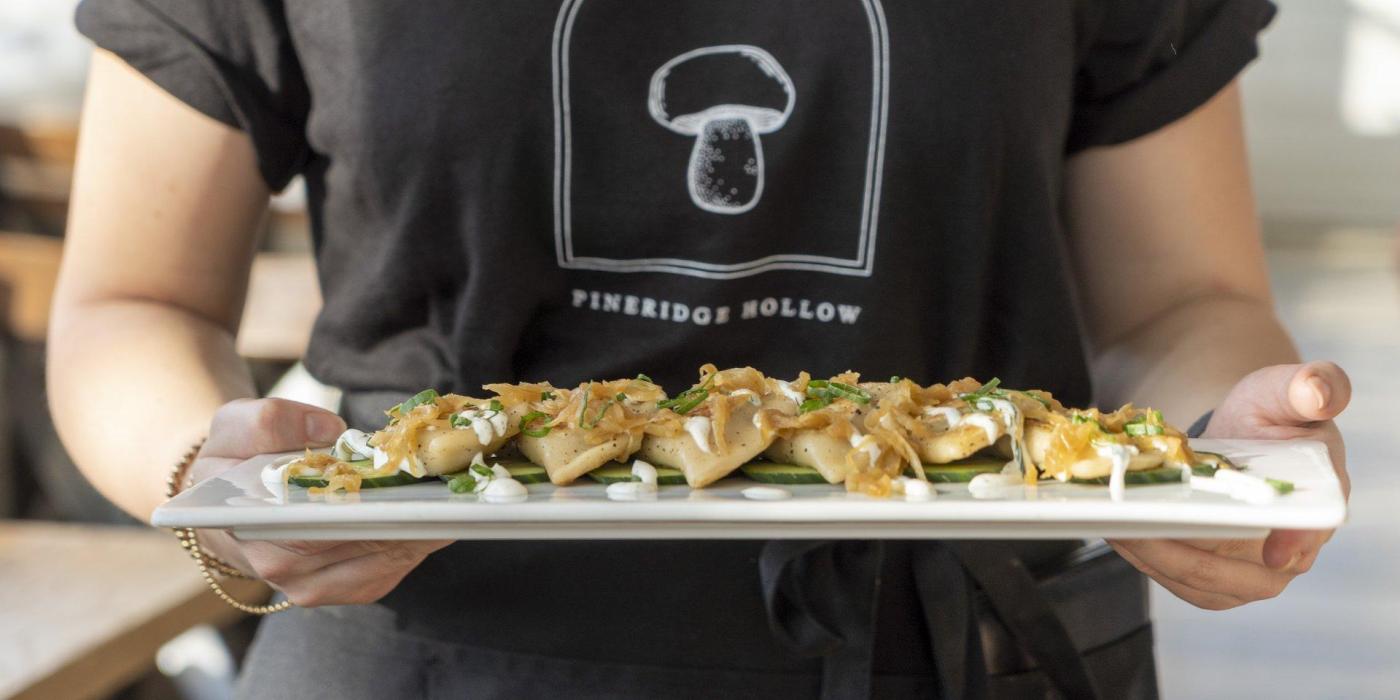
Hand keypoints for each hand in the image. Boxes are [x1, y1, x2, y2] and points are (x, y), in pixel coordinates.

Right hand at [187, 398, 450, 606]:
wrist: (230, 503)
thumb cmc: (233, 462)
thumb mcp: (234, 427)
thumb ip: (269, 421)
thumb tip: (329, 432)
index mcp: (262, 534)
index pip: (329, 527)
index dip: (378, 506)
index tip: (416, 485)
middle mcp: (292, 573)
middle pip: (373, 544)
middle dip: (416, 513)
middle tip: (453, 482)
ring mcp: (325, 585)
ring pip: (394, 557)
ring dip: (428, 524)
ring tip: (457, 490)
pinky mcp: (354, 586)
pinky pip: (399, 564)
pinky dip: (425, 535)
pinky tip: (444, 507)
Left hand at [1109, 361, 1350, 609]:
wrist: (1240, 436)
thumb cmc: (1270, 415)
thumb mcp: (1285, 391)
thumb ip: (1310, 385)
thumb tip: (1320, 392)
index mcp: (1319, 504)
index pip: (1311, 532)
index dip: (1294, 543)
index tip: (1269, 552)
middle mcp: (1291, 549)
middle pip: (1245, 573)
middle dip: (1188, 555)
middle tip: (1139, 528)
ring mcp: (1252, 571)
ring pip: (1203, 582)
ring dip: (1155, 559)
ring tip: (1114, 526)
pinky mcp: (1215, 576)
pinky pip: (1179, 579)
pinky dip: (1145, 560)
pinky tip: (1116, 533)